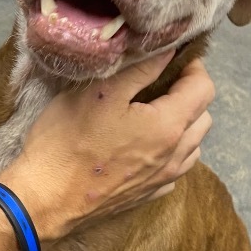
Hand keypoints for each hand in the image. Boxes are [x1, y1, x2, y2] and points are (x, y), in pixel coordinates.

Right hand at [1, 52, 213, 240]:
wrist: (46, 200)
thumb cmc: (67, 142)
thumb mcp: (100, 93)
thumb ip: (140, 69)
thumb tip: (167, 51)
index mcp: (168, 126)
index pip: (203, 88)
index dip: (192, 67)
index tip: (172, 58)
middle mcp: (175, 155)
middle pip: (204, 117)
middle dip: (190, 94)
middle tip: (160, 82)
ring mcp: (163, 179)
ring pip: (193, 146)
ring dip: (183, 125)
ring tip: (153, 113)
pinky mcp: (147, 195)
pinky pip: (174, 169)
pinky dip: (169, 152)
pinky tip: (144, 145)